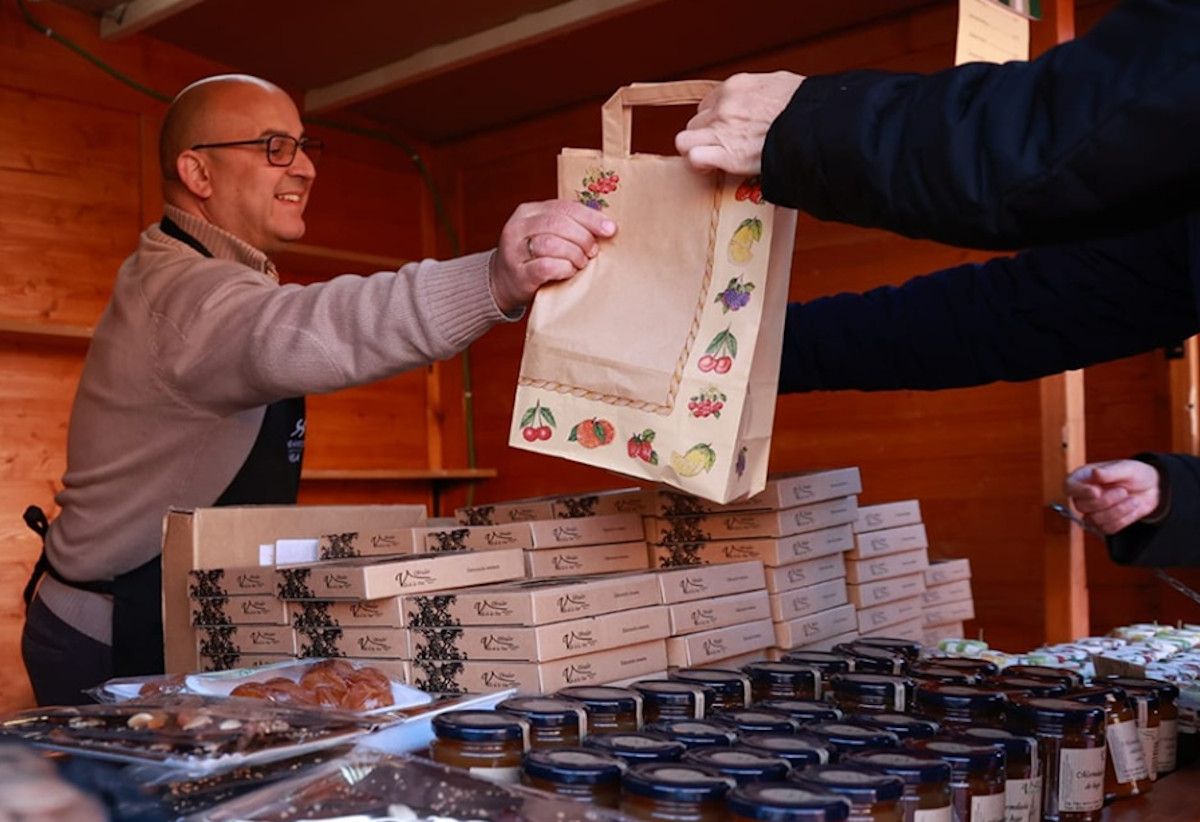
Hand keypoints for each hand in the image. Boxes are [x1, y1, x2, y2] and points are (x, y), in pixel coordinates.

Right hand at [490, 199, 615, 313]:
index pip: (563, 207)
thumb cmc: (533, 257)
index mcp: (527, 211)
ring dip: (574, 253)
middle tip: (593, 251)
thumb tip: (605, 225)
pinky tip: (569, 272)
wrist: (501, 283)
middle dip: (583, 237)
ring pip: (551, 243)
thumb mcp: (544, 233)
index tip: (610, 229)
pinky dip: (564, 268)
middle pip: (558, 223)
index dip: (590, 217)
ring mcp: (515, 251)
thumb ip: (567, 225)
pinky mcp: (518, 274)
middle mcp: (517, 227)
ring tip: (581, 262)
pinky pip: (546, 266)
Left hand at [675, 71, 804, 175]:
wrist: (815, 126)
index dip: (715, 118)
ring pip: (685, 140)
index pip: (708, 103)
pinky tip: (710, 169)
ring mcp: (723, 130)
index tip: (725, 129)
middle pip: (696, 122)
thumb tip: (763, 97)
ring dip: (696, 150)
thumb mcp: (780, 84)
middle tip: (721, 146)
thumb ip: (761, 91)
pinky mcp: (727, 155)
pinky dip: (699, 165)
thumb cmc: (805, 106)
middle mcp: (724, 106)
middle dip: (706, 135)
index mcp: (736, 86)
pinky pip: (694, 158)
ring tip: (710, 158)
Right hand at [1064, 459, 1163, 534]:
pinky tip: (1132, 508)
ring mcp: (1092, 512)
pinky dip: (1124, 519)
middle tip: (1123, 491)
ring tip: (1133, 499)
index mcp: (1083, 478)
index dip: (1079, 491)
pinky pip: (1108, 528)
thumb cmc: (1135, 474)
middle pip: (1081, 506)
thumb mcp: (1126, 468)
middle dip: (1106, 501)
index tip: (1096, 492)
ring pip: (1095, 520)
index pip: (1069, 487)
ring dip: (1118, 510)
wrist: (1152, 489)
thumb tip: (1094, 473)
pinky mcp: (1104, 524)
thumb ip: (1110, 471)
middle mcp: (1083, 496)